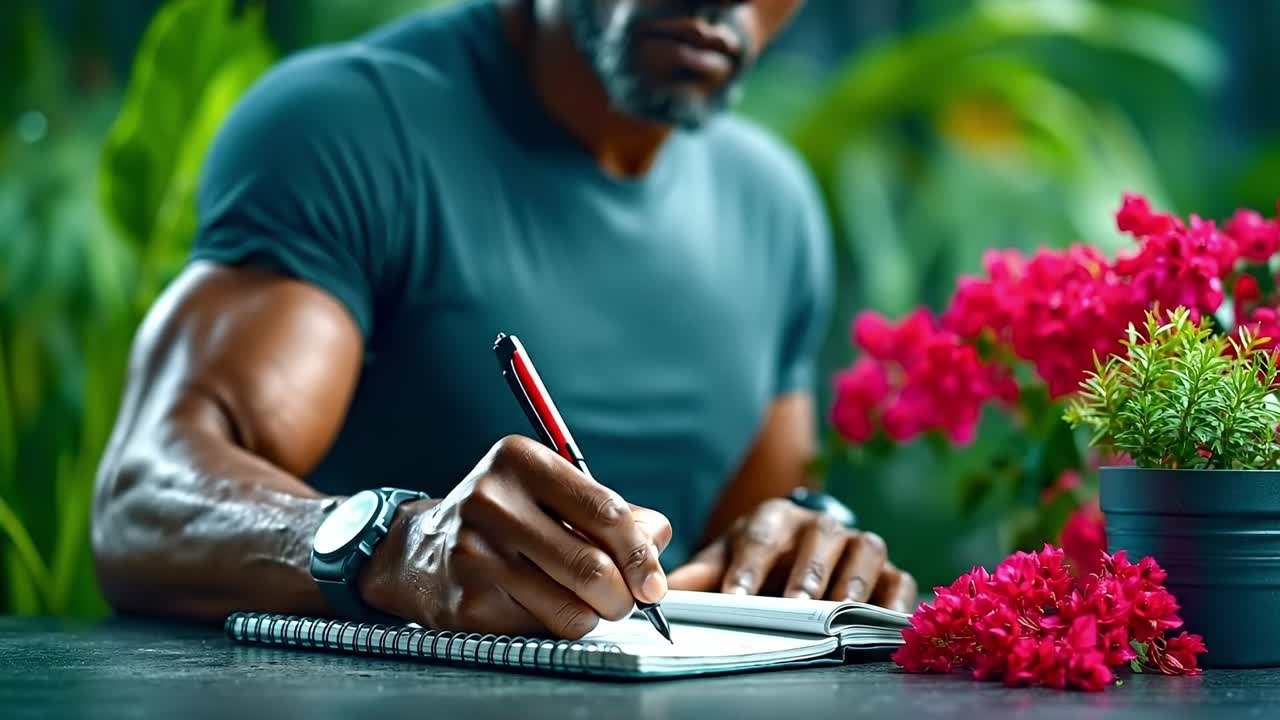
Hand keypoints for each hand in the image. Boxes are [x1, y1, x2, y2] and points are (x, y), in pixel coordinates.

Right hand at [357, 435, 670, 638]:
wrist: (421, 551)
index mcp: (521, 461)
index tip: (653, 580)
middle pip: (593, 567)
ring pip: (572, 606)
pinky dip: (562, 624)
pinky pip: (544, 627)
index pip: (605, 512)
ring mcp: (476, 554)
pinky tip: (548, 606)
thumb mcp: (553, 494)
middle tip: (629, 600)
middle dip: (625, 595)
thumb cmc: (506, 519)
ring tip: (593, 604)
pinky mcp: (469, 602)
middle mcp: (492, 502)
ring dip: (597, 614)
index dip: (640, 553)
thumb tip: (656, 540)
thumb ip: (613, 513)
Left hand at [667, 498, 916, 612]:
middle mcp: (821, 525)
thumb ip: (698, 577)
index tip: (737, 596)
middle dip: (806, 573)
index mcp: (776, 519)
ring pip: (864, 552)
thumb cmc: (757, 561)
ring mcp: (859, 546)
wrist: (796, 555)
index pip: (762, 536)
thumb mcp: (725, 562)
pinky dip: (894, 601)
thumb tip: (660, 593)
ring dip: (851, 580)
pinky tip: (883, 621)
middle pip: (820, 539)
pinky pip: (899, 581)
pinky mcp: (888, 571)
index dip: (750, 565)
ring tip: (837, 610)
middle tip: (794, 606)